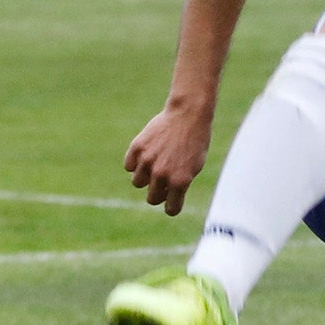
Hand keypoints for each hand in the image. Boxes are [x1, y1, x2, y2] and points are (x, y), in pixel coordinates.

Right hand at [124, 101, 211, 216]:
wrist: (188, 115)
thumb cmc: (195, 142)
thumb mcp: (195, 166)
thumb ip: (180, 184)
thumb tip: (165, 197)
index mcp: (180, 182)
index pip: (171, 209)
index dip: (172, 206)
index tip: (173, 200)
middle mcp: (162, 174)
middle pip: (152, 199)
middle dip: (158, 193)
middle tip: (164, 180)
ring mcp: (147, 161)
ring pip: (137, 182)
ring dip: (145, 177)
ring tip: (155, 163)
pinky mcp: (137, 148)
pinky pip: (129, 166)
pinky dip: (135, 163)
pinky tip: (146, 153)